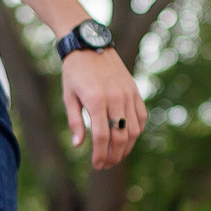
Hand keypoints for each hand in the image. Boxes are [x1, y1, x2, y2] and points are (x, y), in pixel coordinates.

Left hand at [62, 47, 145, 168]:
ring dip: (127, 147)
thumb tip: (78, 145)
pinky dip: (137, 130)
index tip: (97, 166)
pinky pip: (141, 116)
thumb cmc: (74, 71)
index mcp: (96, 100)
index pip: (102, 137)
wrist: (89, 44)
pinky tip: (127, 138)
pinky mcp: (134, 90)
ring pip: (134, 129)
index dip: (100, 155)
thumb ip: (75, 122)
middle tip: (106, 165)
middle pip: (120, 136)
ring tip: (116, 156)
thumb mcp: (69, 96)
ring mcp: (127, 93)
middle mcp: (115, 97)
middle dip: (114, 155)